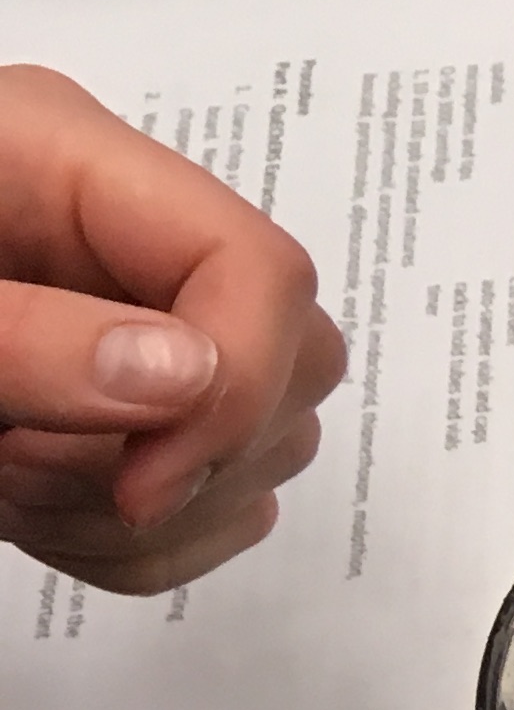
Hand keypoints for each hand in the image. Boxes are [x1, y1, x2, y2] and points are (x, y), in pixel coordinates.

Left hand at [0, 65, 346, 592]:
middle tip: (46, 474)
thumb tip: (192, 377)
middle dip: (199, 452)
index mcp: (67, 162)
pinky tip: (35, 515)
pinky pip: (215, 504)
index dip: (234, 386)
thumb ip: (31, 339)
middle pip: (290, 353)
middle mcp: (118, 239)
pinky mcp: (117, 409)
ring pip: (266, 445)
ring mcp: (126, 327)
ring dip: (155, 512)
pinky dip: (143, 547)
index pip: (259, 266)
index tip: (137, 481)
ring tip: (11, 489)